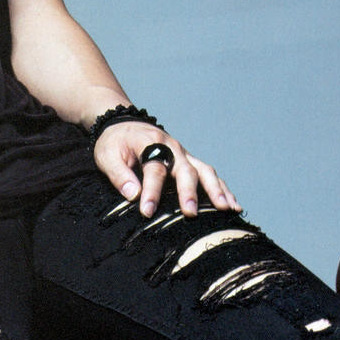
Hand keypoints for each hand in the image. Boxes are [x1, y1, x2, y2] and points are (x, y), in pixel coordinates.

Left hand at [93, 122, 240, 218]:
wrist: (124, 126)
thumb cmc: (115, 143)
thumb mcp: (106, 156)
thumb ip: (119, 175)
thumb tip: (133, 195)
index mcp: (150, 142)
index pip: (154, 168)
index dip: (151, 191)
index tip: (147, 211)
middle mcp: (172, 148)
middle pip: (185, 169)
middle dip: (188, 192)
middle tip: (190, 213)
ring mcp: (184, 155)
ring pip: (205, 171)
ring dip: (216, 190)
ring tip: (226, 209)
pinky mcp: (190, 163)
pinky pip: (210, 176)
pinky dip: (223, 190)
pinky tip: (233, 206)